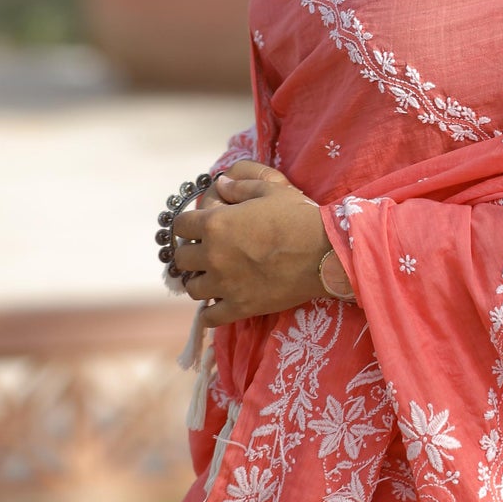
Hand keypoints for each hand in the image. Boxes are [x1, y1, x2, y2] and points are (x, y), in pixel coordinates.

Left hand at [171, 160, 332, 327]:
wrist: (322, 251)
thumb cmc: (296, 214)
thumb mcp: (270, 189)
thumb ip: (240, 186)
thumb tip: (220, 184)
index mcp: (216, 224)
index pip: (180, 225)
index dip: (188, 223)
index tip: (198, 225)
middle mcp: (213, 256)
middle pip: (182, 259)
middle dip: (191, 252)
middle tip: (206, 250)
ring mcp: (224, 285)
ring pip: (192, 288)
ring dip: (199, 280)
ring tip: (213, 276)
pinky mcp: (239, 307)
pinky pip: (210, 317)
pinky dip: (210, 311)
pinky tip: (218, 303)